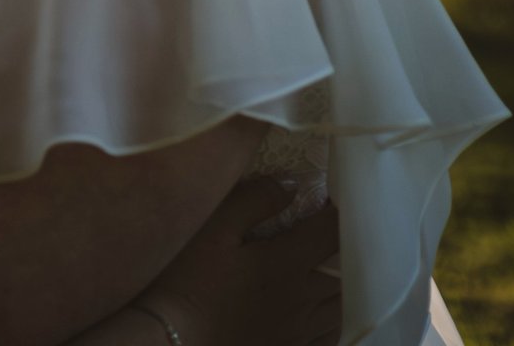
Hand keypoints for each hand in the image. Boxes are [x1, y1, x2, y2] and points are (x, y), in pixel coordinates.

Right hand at [134, 177, 340, 345]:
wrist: (172, 341)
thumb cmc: (186, 280)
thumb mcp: (212, 228)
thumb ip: (254, 200)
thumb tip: (292, 184)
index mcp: (288, 263)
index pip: (329, 232)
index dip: (335, 213)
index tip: (329, 201)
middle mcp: (302, 299)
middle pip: (341, 271)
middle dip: (338, 249)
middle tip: (324, 234)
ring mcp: (297, 332)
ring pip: (338, 306)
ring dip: (338, 284)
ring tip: (323, 271)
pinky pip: (328, 338)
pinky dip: (331, 321)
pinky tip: (317, 315)